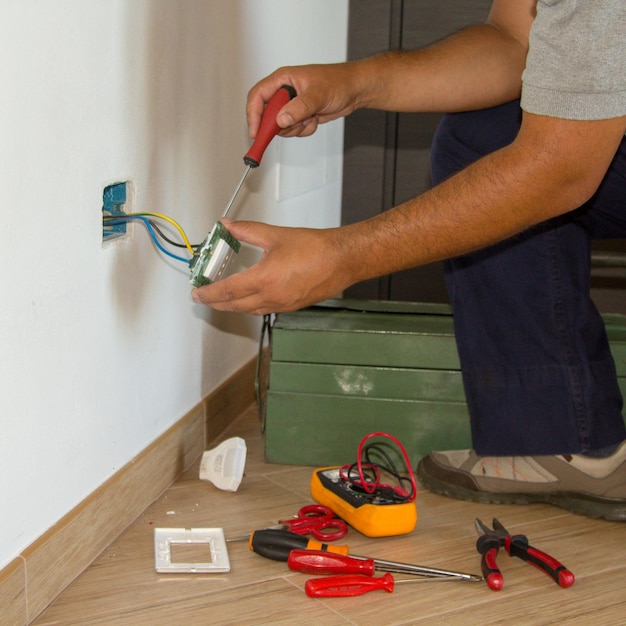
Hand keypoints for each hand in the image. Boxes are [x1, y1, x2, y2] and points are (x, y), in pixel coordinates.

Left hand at [190, 220, 350, 314]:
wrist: (342, 260)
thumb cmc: (315, 248)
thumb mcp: (275, 235)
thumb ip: (247, 230)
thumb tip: (228, 225)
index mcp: (264, 280)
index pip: (227, 291)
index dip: (208, 293)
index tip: (197, 293)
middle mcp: (271, 297)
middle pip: (234, 306)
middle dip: (216, 303)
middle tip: (203, 298)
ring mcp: (282, 304)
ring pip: (249, 310)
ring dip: (233, 306)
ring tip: (223, 299)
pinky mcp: (292, 306)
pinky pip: (265, 310)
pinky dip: (251, 306)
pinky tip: (250, 298)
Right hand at [246, 62, 364, 139]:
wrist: (354, 90)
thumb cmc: (338, 82)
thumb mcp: (317, 95)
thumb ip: (299, 108)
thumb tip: (281, 120)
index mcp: (282, 79)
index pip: (258, 96)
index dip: (254, 115)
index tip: (256, 132)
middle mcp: (284, 92)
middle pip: (267, 115)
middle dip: (279, 125)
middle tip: (292, 126)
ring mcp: (291, 105)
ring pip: (281, 126)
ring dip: (295, 128)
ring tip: (310, 117)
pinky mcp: (299, 115)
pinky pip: (293, 130)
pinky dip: (304, 129)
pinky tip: (314, 119)